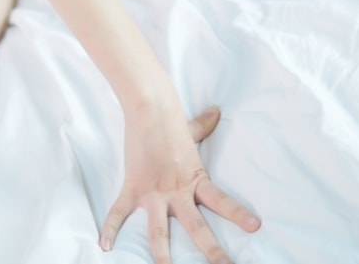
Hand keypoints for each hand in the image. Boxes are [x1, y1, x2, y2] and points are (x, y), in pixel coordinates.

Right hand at [100, 103, 260, 263]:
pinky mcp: (133, 187)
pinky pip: (120, 211)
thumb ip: (204, 126)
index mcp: (194, 179)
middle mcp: (176, 192)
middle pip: (197, 227)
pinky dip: (110, 227)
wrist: (149, 109)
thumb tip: (216, 111)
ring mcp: (154, 193)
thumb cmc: (169, 119)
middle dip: (211, 251)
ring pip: (159, 233)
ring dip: (162, 256)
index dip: (238, 214)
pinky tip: (104, 245)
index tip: (255, 227)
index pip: (220, 200)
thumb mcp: (191, 129)